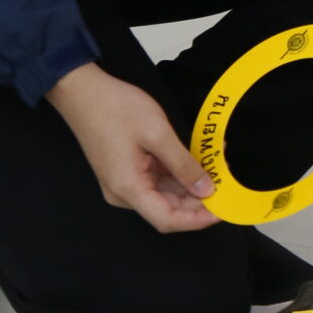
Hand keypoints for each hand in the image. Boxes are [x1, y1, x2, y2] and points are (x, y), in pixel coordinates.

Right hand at [45, 63, 219, 233]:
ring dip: (191, 186)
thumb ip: (183, 165)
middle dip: (198, 201)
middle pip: (167, 209)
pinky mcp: (127, 170)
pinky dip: (179, 174)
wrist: (83, 92)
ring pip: (164, 195)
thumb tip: (206, 190)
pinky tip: (200, 161)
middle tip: (228, 187)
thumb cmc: (118, 110)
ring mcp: (124, 182)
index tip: (223, 211)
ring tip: (219, 171)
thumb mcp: (158, 134)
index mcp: (129, 188)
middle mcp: (124, 193)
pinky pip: (157, 180)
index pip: (167, 220)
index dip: (197, 220)